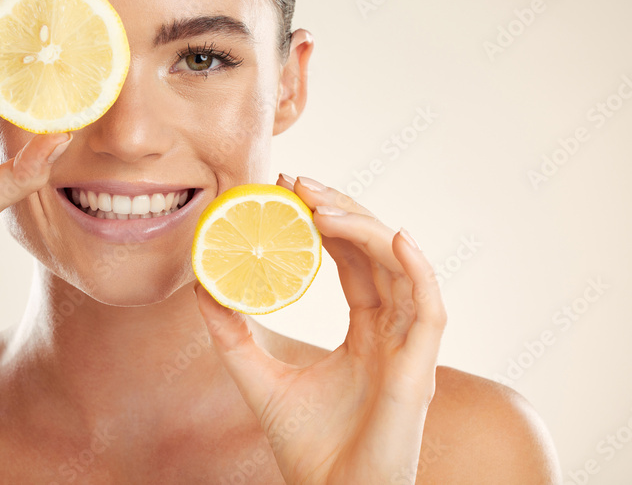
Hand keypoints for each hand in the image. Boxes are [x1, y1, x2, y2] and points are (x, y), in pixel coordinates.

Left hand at [194, 175, 445, 484]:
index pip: (353, 260)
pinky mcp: (419, 369)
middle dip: (342, 210)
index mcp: (363, 331)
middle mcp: (390, 331)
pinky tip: (395, 236)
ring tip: (321, 204)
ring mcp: (408, 348)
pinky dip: (418, 269)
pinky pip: (430, 309)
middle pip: (377, 253)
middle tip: (298, 183)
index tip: (290, 190)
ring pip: (401, 268)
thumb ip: (232, 332)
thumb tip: (201, 285)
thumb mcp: (257, 375)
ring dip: (365, 228)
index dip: (328, 221)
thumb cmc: (305, 447)